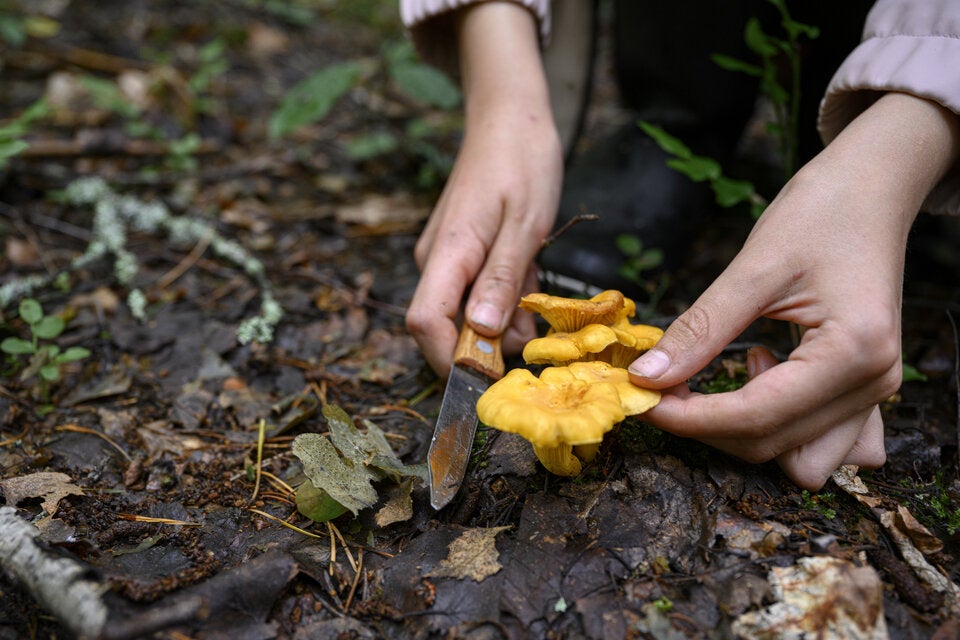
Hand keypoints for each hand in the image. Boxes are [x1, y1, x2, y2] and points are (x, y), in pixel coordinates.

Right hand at [405, 3, 562, 376]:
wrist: (510, 115)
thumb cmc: (522, 161)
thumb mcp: (525, 223)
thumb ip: (503, 279)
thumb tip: (482, 334)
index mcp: (448, 253)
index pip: (425, 323)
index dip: (451, 359)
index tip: (491, 375)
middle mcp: (437, 261)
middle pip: (444, 327)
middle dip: (489, 343)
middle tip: (534, 324)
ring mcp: (446, 257)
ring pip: (466, 313)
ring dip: (504, 317)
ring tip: (535, 283)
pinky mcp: (459, 252)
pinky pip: (476, 292)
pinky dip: (505, 296)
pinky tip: (528, 271)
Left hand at [628, 93, 959, 489]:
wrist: (872, 189)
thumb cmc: (821, 212)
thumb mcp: (754, 266)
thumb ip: (701, 328)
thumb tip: (647, 376)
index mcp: (853, 352)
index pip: (756, 416)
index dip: (688, 418)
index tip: (638, 399)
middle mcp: (873, 384)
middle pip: (770, 445)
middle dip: (705, 424)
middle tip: (661, 384)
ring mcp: (875, 393)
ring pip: (795, 457)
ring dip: (744, 433)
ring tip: (725, 371)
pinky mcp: (864, 389)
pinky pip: (821, 443)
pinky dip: (782, 429)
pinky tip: (762, 377)